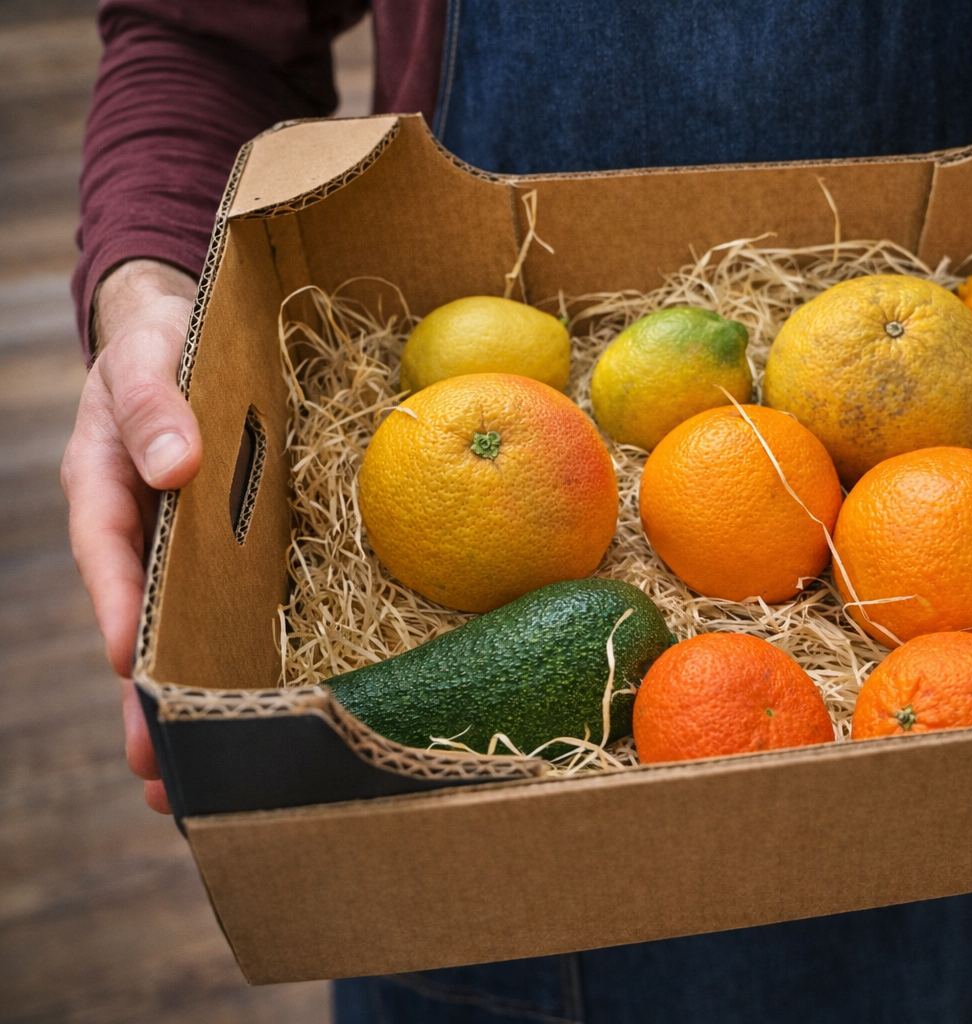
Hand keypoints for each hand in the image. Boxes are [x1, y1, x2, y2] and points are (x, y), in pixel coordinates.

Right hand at [61, 259, 200, 813]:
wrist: (182, 333)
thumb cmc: (158, 342)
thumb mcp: (149, 359)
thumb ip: (157, 407)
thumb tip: (176, 467)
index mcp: (106, 488)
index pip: (107, 554)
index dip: (119, 608)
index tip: (133, 663)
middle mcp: (139, 532)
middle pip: (140, 625)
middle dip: (146, 700)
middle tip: (159, 774)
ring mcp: (179, 551)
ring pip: (181, 635)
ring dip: (188, 705)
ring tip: (197, 788)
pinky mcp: (223, 554)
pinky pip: (226, 612)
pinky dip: (233, 664)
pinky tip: (255, 719)